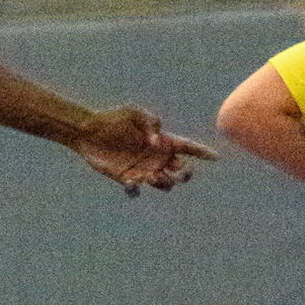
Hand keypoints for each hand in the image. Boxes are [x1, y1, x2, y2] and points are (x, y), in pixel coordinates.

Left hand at [71, 106, 218, 194]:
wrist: (88, 130)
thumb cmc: (113, 118)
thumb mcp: (134, 112)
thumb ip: (150, 122)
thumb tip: (157, 142)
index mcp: (164, 141)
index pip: (189, 147)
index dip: (203, 153)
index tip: (216, 157)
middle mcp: (157, 158)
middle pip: (182, 171)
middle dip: (186, 174)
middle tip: (179, 171)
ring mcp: (143, 170)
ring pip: (164, 185)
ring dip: (162, 183)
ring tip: (151, 176)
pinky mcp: (125, 178)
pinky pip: (135, 192)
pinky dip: (134, 191)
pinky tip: (130, 184)